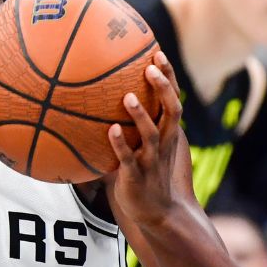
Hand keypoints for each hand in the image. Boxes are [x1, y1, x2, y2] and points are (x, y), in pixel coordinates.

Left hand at [105, 52, 184, 226]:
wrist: (157, 213)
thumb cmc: (144, 176)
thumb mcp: (140, 148)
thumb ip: (127, 127)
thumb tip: (94, 105)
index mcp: (166, 134)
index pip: (171, 100)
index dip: (168, 78)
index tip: (157, 53)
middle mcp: (163, 143)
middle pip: (171, 110)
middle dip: (163, 87)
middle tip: (150, 66)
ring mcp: (151, 159)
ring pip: (150, 133)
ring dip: (140, 114)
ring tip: (127, 96)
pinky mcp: (136, 175)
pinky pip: (128, 158)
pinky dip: (120, 144)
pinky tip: (110, 130)